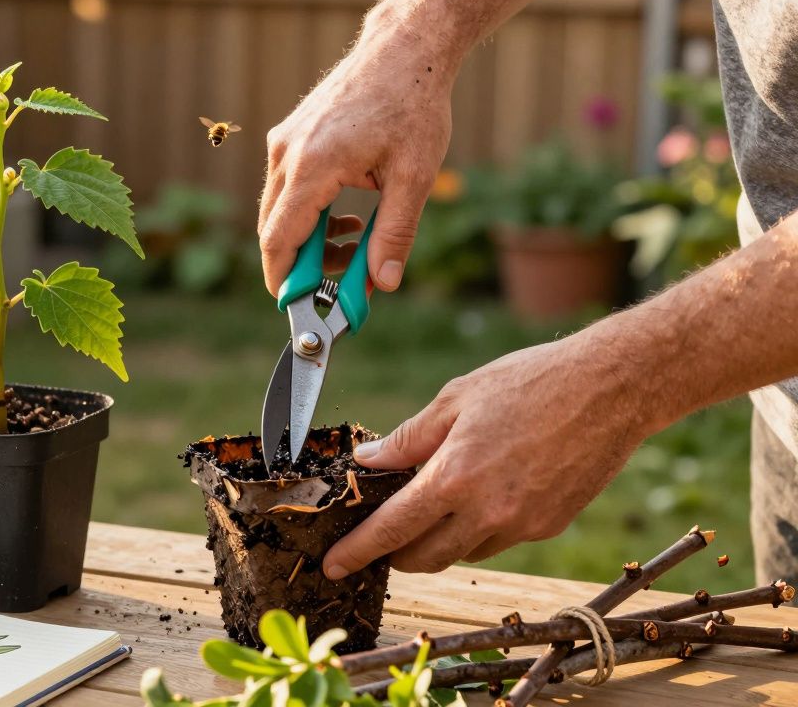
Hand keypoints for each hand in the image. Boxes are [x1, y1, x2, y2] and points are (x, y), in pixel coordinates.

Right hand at [258, 25, 454, 295]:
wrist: (405, 49)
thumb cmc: (414, 105)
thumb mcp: (415, 175)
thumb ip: (396, 233)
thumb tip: (384, 283)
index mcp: (314, 164)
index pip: (279, 239)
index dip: (282, 279)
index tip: (295, 306)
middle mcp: (287, 152)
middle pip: (273, 229)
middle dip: (300, 264)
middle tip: (340, 280)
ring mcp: (284, 141)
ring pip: (278, 210)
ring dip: (307, 237)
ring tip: (354, 240)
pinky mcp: (289, 136)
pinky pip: (286, 188)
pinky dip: (308, 212)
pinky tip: (347, 213)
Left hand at [322, 331, 653, 576]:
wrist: (613, 387)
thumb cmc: (531, 381)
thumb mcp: (456, 398)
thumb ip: (407, 438)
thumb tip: (367, 462)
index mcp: (455, 477)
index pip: (391, 529)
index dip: (357, 551)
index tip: (333, 565)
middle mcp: (487, 512)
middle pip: (424, 557)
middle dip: (394, 555)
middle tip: (379, 540)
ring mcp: (521, 525)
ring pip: (462, 552)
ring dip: (437, 543)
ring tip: (429, 512)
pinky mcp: (549, 526)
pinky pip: (499, 541)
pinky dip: (477, 529)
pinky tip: (479, 499)